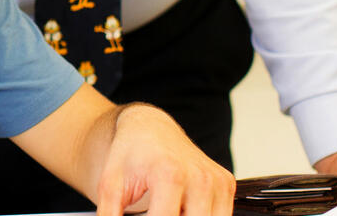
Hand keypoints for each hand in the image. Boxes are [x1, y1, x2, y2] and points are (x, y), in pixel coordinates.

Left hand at [94, 103, 235, 215]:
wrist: (149, 129)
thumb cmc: (129, 155)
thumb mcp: (109, 186)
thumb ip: (110, 215)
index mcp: (170, 175)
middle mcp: (200, 178)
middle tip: (152, 213)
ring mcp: (217, 182)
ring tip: (165, 209)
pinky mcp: (226, 184)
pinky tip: (181, 210)